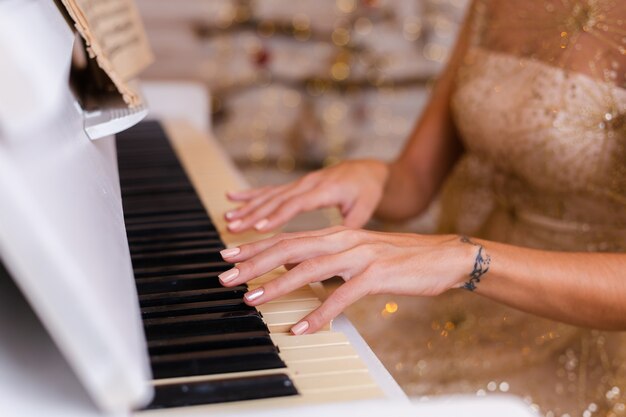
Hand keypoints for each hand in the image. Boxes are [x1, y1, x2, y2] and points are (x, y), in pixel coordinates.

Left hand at [218, 226, 473, 333]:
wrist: (444, 257)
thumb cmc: (400, 259)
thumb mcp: (358, 254)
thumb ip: (328, 259)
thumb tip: (298, 269)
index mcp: (337, 234)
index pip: (288, 238)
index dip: (256, 247)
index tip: (228, 255)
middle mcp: (343, 239)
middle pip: (289, 249)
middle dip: (253, 263)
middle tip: (225, 276)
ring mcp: (359, 256)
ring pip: (308, 269)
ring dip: (276, 285)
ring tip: (251, 299)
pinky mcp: (375, 275)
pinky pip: (341, 297)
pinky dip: (319, 313)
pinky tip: (302, 328)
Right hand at [224, 160, 388, 232]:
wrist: (366, 170)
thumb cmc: (366, 191)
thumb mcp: (364, 209)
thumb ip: (350, 227)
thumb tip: (338, 250)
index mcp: (325, 189)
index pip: (297, 204)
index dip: (278, 216)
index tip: (260, 227)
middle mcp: (308, 183)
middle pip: (277, 200)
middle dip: (253, 215)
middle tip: (233, 228)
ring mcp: (299, 183)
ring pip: (269, 195)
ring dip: (247, 207)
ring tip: (228, 218)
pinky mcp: (295, 185)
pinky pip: (270, 189)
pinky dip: (250, 195)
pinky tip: (232, 198)